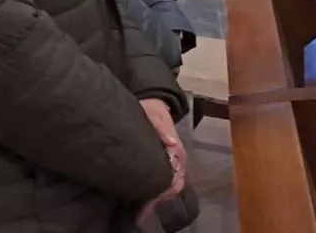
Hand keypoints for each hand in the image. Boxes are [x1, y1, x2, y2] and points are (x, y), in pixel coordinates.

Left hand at [135, 97, 186, 223]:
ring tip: (139, 212)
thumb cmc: (152, 109)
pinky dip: (152, 193)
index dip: (164, 191)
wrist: (152, 102)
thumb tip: (172, 142)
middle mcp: (176, 161)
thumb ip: (162, 127)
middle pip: (172, 188)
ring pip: (166, 187)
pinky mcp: (161, 162)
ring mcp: (170, 163)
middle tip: (140, 213)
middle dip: (157, 201)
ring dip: (154, 199)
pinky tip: (140, 200)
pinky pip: (161, 182)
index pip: (175, 178)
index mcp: (176, 152)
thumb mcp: (155, 114)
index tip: (150, 200)